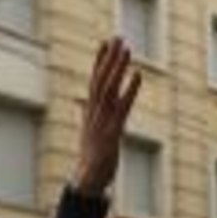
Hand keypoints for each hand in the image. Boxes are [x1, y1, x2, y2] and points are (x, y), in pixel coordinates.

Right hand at [73, 37, 141, 196]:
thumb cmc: (90, 158)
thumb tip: (78, 103)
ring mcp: (102, 122)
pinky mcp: (112, 132)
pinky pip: (122, 107)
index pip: (93, 82)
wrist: (88, 179)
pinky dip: (130, 90)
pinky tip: (138, 75)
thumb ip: (84, 114)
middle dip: (109, 59)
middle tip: (118, 38)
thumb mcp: (86, 132)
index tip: (104, 43)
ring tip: (126, 49)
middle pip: (100, 80)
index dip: (99, 62)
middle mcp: (94, 114)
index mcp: (90, 113)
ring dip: (117, 68)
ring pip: (109, 89)